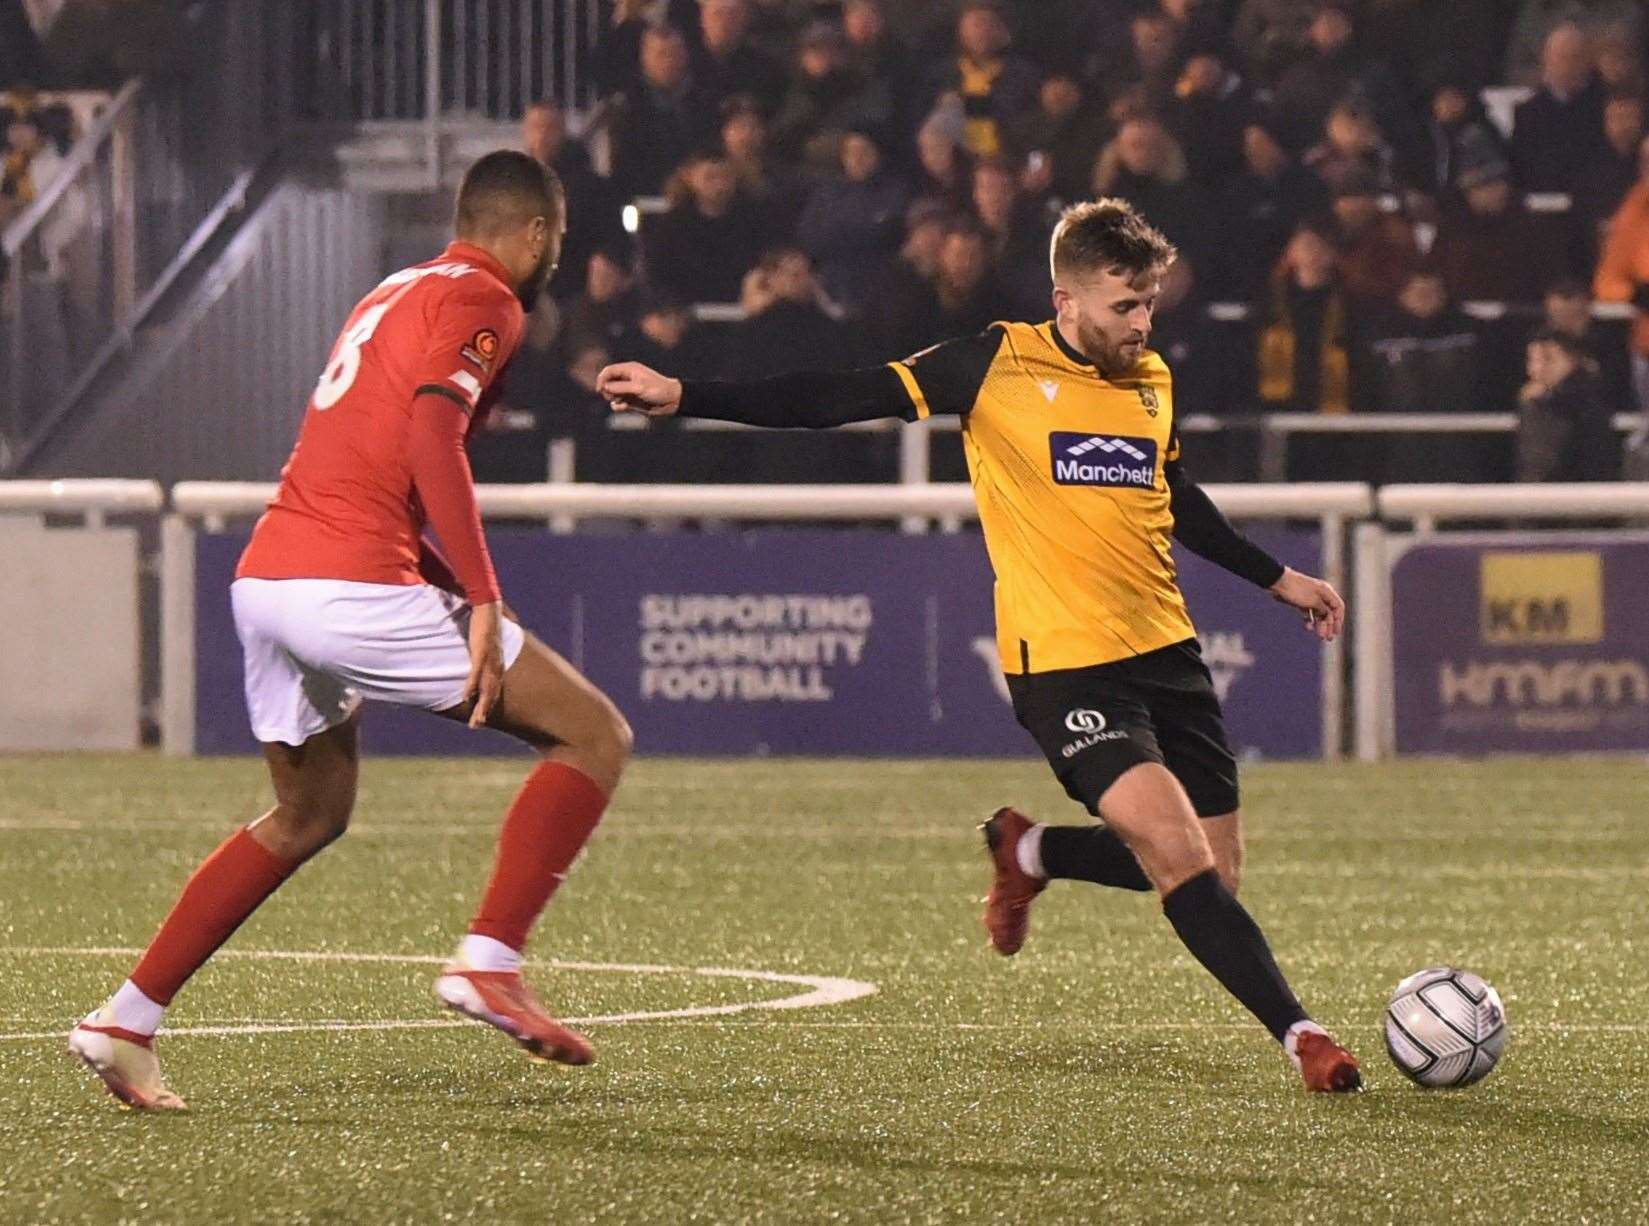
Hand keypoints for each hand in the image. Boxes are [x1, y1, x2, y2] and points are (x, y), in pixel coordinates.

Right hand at [464, 601, 505, 727]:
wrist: (488, 600)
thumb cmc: (484, 617)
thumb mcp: (481, 637)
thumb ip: (477, 647)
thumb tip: (472, 652)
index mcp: (496, 660)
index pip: (494, 685)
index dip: (488, 701)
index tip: (482, 716)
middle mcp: (496, 661)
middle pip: (492, 691)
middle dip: (484, 710)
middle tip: (477, 726)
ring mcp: (490, 656)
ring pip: (487, 686)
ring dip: (481, 705)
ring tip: (475, 720)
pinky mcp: (482, 649)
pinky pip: (476, 671)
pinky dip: (472, 685)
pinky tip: (467, 697)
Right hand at [596, 362, 682, 416]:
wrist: (672, 402)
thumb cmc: (658, 390)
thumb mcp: (638, 387)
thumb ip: (620, 387)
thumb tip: (604, 387)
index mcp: (629, 370)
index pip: (608, 371)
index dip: (601, 379)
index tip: (600, 390)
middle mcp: (627, 379)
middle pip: (607, 382)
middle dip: (607, 390)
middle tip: (613, 397)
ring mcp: (628, 390)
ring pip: (610, 394)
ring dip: (612, 399)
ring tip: (622, 402)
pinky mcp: (630, 401)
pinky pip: (616, 404)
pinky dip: (618, 406)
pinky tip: (625, 407)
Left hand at [1269, 567, 1344, 641]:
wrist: (1278, 582)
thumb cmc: (1297, 590)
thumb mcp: (1314, 601)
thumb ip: (1324, 610)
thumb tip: (1329, 616)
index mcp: (1327, 591)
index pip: (1338, 607)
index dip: (1339, 620)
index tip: (1336, 631)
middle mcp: (1321, 594)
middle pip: (1329, 612)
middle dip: (1330, 625)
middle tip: (1329, 638)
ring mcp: (1311, 598)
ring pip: (1319, 613)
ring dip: (1321, 625)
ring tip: (1321, 636)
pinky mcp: (1301, 601)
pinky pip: (1308, 612)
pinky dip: (1309, 620)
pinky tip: (1309, 628)